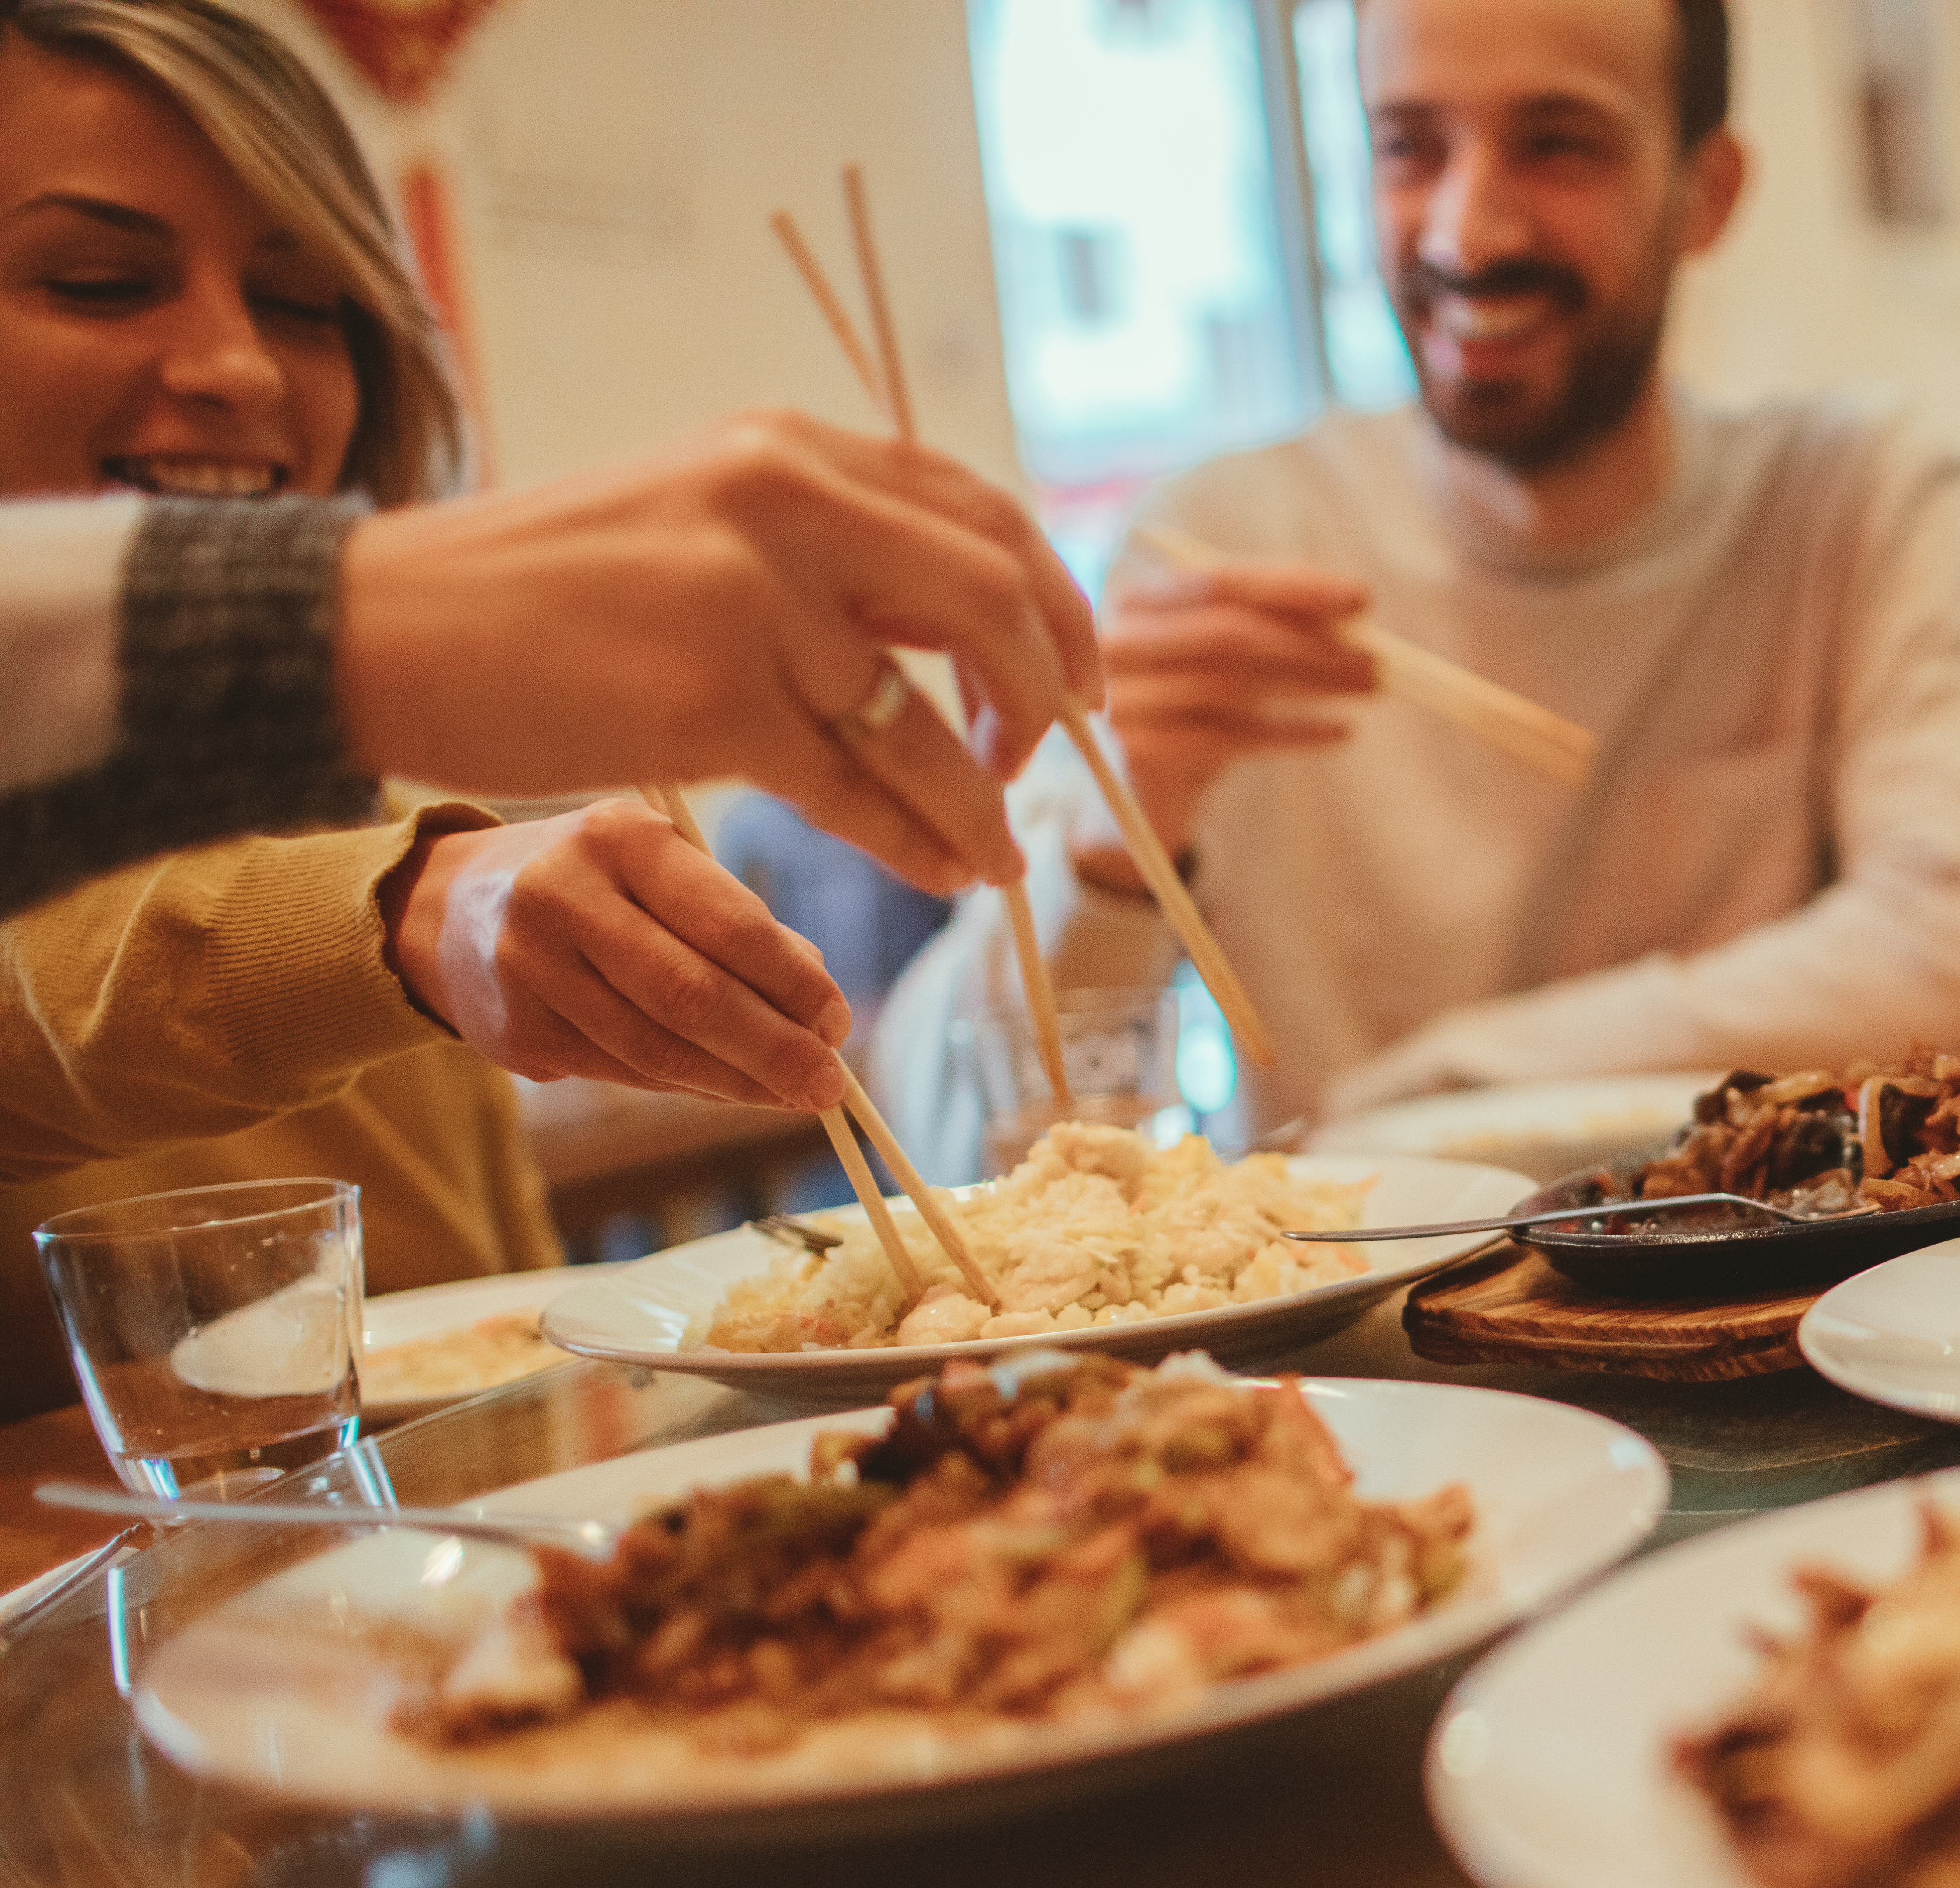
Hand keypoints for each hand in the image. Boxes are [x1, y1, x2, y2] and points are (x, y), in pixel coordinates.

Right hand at [334, 414, 1102, 893]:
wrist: (388, 626)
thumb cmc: (553, 589)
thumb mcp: (709, 516)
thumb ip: (838, 551)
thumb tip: (981, 629)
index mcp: (794, 448)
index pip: (985, 517)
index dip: (1056, 606)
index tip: (1076, 678)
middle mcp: (785, 501)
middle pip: (995, 600)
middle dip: (1049, 693)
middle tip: (1048, 758)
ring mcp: (749, 599)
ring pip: (932, 719)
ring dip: (983, 801)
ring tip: (997, 853)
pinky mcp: (710, 700)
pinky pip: (860, 788)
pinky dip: (920, 839)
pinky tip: (944, 871)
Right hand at [380, 799, 855, 1108]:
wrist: (453, 907)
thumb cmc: (598, 882)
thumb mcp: (665, 869)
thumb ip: (742, 927)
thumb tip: (820, 1011)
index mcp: (618, 837)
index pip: (727, 923)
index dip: (793, 983)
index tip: (838, 1022)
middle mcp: (562, 896)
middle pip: (690, 996)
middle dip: (773, 1048)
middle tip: (829, 1085)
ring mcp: (528, 969)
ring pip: (657, 1048)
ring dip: (737, 1082)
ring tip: (794, 1095)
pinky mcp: (516, 1033)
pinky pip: (624, 1072)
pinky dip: (688, 1085)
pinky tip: (729, 1087)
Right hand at [1077, 549, 1377, 887]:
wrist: (1147, 788)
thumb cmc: (1199, 706)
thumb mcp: (1233, 658)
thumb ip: (1274, 626)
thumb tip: (1356, 610)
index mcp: (1142, 601)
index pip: (1221, 580)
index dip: (1294, 587)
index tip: (1362, 599)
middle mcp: (1121, 643)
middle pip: (1227, 632)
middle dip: (1309, 641)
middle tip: (1378, 658)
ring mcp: (1125, 700)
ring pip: (1233, 685)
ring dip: (1312, 684)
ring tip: (1372, 687)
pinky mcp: (1143, 752)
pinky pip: (1233, 739)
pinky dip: (1294, 734)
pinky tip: (1343, 732)